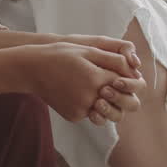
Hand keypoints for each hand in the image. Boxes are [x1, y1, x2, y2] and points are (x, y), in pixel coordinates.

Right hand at [22, 42, 143, 123]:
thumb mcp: (87, 50)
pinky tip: (77, 95)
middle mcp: (92, 96)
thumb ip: (114, 60)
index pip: (129, 84)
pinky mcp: (74, 116)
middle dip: (125, 97)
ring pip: (110, 113)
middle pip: (128, 105)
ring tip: (98, 95)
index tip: (118, 76)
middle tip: (113, 89)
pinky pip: (91, 115)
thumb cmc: (60, 55)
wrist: (31, 69)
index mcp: (97, 78)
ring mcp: (82, 108)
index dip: (128, 80)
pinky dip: (89, 107)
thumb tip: (134, 71)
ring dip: (109, 105)